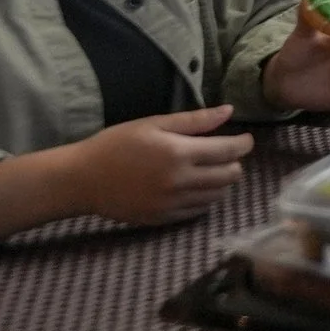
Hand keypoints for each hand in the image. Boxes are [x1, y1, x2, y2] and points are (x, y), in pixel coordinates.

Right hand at [64, 105, 254, 225]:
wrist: (83, 179)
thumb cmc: (116, 144)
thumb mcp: (153, 123)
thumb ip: (194, 120)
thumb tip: (228, 111)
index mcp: (179, 153)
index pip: (228, 151)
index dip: (243, 144)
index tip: (246, 139)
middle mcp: (181, 182)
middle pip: (229, 176)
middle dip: (235, 163)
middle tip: (226, 154)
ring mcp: (173, 204)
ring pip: (218, 196)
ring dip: (222, 182)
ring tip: (212, 169)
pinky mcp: (165, 219)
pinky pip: (199, 211)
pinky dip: (205, 198)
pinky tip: (196, 187)